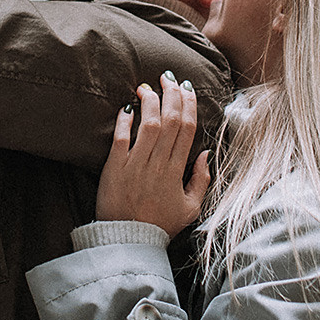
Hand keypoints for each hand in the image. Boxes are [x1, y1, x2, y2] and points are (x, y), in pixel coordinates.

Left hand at [96, 72, 209, 238]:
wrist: (127, 241)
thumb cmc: (159, 225)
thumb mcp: (190, 208)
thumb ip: (201, 180)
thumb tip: (206, 153)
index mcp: (176, 172)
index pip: (186, 131)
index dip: (188, 106)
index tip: (187, 88)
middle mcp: (157, 165)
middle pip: (169, 122)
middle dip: (171, 96)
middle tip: (168, 78)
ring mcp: (135, 166)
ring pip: (147, 126)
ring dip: (149, 102)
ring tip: (148, 87)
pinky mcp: (114, 169)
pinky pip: (120, 139)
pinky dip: (124, 121)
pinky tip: (127, 106)